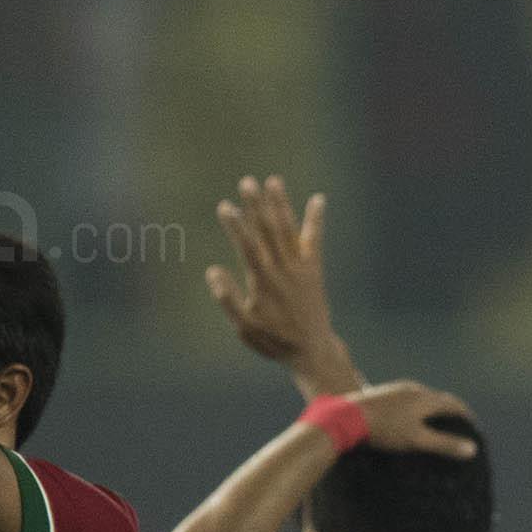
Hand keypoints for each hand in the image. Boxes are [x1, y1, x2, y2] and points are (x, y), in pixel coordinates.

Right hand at [208, 175, 349, 382]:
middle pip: (268, 232)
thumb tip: (212, 271)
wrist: (312, 350)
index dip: (236, 226)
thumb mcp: (244, 328)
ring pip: (288, 231)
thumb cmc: (273, 341)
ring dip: (280, 205)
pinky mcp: (314, 270)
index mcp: (263, 282)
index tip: (225, 206)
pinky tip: (319, 199)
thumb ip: (228, 301)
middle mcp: (283, 270)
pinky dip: (315, 220)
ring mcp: (300, 268)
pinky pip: (315, 241)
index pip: (247, 247)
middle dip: (257, 206)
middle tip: (247, 182)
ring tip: (273, 181)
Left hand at [348, 381, 477, 457]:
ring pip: (422, 398)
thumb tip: (472, 449)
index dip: (466, 415)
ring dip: (432, 409)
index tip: (473, 426)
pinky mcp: (382, 394)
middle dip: (450, 411)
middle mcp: (413, 389)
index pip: (454, 404)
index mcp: (425, 398)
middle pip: (438, 399)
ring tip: (434, 422)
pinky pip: (407, 400)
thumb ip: (444, 445)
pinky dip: (416, 409)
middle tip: (456, 425)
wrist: (345, 416)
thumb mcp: (416, 440)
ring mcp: (396, 390)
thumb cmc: (384, 430)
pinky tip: (407, 419)